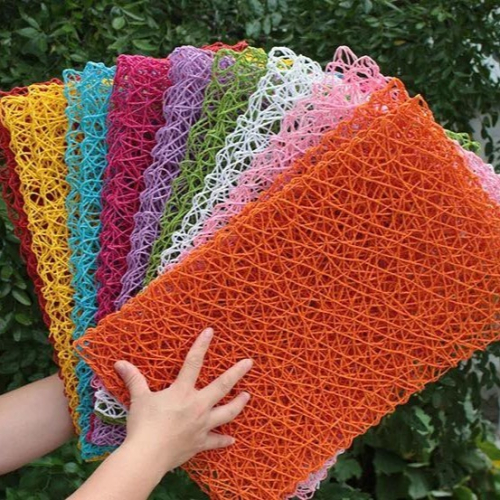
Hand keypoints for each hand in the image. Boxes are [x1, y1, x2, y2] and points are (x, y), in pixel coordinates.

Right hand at [114, 328, 252, 475]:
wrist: (147, 456)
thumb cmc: (143, 425)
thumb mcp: (138, 399)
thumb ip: (133, 379)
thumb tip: (119, 363)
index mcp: (183, 392)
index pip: (193, 362)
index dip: (201, 345)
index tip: (210, 331)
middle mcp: (198, 406)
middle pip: (222, 387)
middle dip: (237, 373)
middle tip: (250, 363)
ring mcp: (202, 425)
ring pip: (227, 413)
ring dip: (238, 404)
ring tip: (248, 396)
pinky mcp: (200, 443)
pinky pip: (215, 442)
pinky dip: (224, 440)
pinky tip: (232, 439)